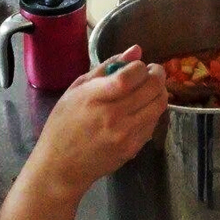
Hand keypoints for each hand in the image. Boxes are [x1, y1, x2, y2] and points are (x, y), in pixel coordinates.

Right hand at [30, 45, 167, 203]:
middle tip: (152, 72)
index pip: (131, 76)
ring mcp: (126, 135)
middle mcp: (113, 117)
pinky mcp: (134, 148)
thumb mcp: (77, 89)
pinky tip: (142, 108)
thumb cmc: (63, 124)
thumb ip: (107, 67)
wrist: (60, 168)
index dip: (141, 67)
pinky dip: (153, 110)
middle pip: (153, 88)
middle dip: (157, 74)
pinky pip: (154, 122)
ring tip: (149, 88)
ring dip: (159, 91)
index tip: (138, 65)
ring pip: (159, 105)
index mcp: (95, 99)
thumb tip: (136, 50)